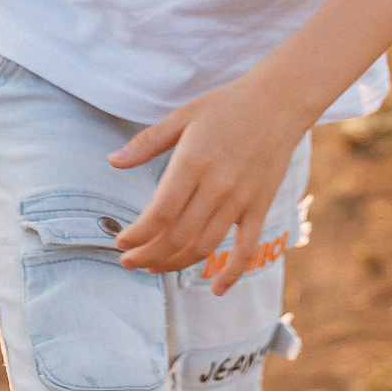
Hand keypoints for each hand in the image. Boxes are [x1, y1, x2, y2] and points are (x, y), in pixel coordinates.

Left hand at [108, 75, 311, 294]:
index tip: (121, 243)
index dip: (138, 235)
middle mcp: (217, 186)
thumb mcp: (182, 116)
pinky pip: (246, 248)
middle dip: (148, 255)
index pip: (159, 213)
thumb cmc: (227, 106)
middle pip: (177, 236)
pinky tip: (217, 289)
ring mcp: (240, 200)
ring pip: (204, 246)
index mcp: (193, 162)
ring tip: (154, 268)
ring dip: (176, 264)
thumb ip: (147, 142)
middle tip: (129, 262)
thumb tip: (112, 161)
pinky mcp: (260, 206)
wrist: (279, 101)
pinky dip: (232, 272)